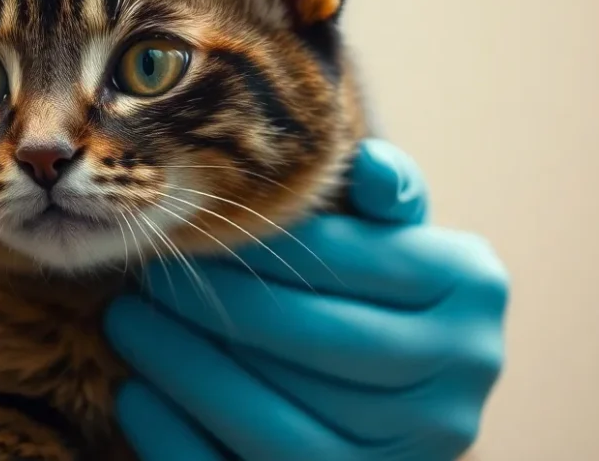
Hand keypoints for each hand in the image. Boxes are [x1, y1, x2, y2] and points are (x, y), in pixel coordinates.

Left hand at [105, 139, 508, 460]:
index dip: (262, 244)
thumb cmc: (361, 286)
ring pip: (284, 428)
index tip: (189, 224)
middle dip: (219, 309)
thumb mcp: (377, 230)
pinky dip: (182, 440)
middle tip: (149, 278)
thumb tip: (365, 164)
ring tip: (127, 325)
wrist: (381, 391)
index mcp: (472, 290)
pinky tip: (137, 396)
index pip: (353, 261)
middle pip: (322, 346)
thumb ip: (378, 193)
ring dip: (189, 372)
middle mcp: (460, 386)